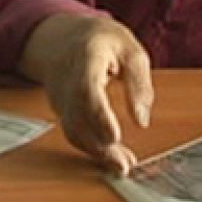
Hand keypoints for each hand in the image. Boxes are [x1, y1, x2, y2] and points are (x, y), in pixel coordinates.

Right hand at [22, 13, 153, 175]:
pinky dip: (91, 148)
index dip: (98, 115)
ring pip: (73, 130)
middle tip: (124, 164)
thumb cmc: (99, 39)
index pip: (86, 89)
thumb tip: (142, 119)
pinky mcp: (61, 110)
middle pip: (78, 117)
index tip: (115, 135)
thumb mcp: (130, 49)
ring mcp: (59, 96)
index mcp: (86, 57)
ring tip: (122, 164)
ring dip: (97, 151)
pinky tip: (110, 156)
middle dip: (100, 144)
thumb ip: (139, 83)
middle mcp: (66, 79)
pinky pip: (73, 132)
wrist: (62, 36)